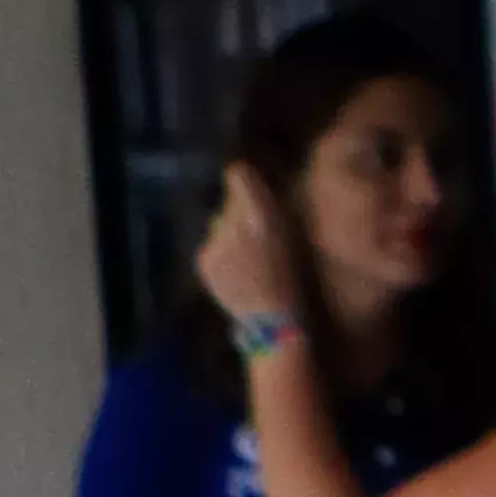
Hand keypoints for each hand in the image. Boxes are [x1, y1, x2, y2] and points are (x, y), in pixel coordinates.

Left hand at [196, 170, 299, 338]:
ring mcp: (215, 243)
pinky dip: (219, 254)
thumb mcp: (290, 236)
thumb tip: (245, 179)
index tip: (242, 178)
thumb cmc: (292, 277)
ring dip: (227, 234)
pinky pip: (210, 246)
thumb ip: (267, 208)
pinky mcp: (203, 260)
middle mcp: (234, 225)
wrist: (271, 319)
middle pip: (228, 205)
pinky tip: (235, 270)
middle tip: (255, 234)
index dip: (240, 177)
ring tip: (245, 257)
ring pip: (218, 226)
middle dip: (237, 213)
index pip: (238, 177)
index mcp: (262, 218)